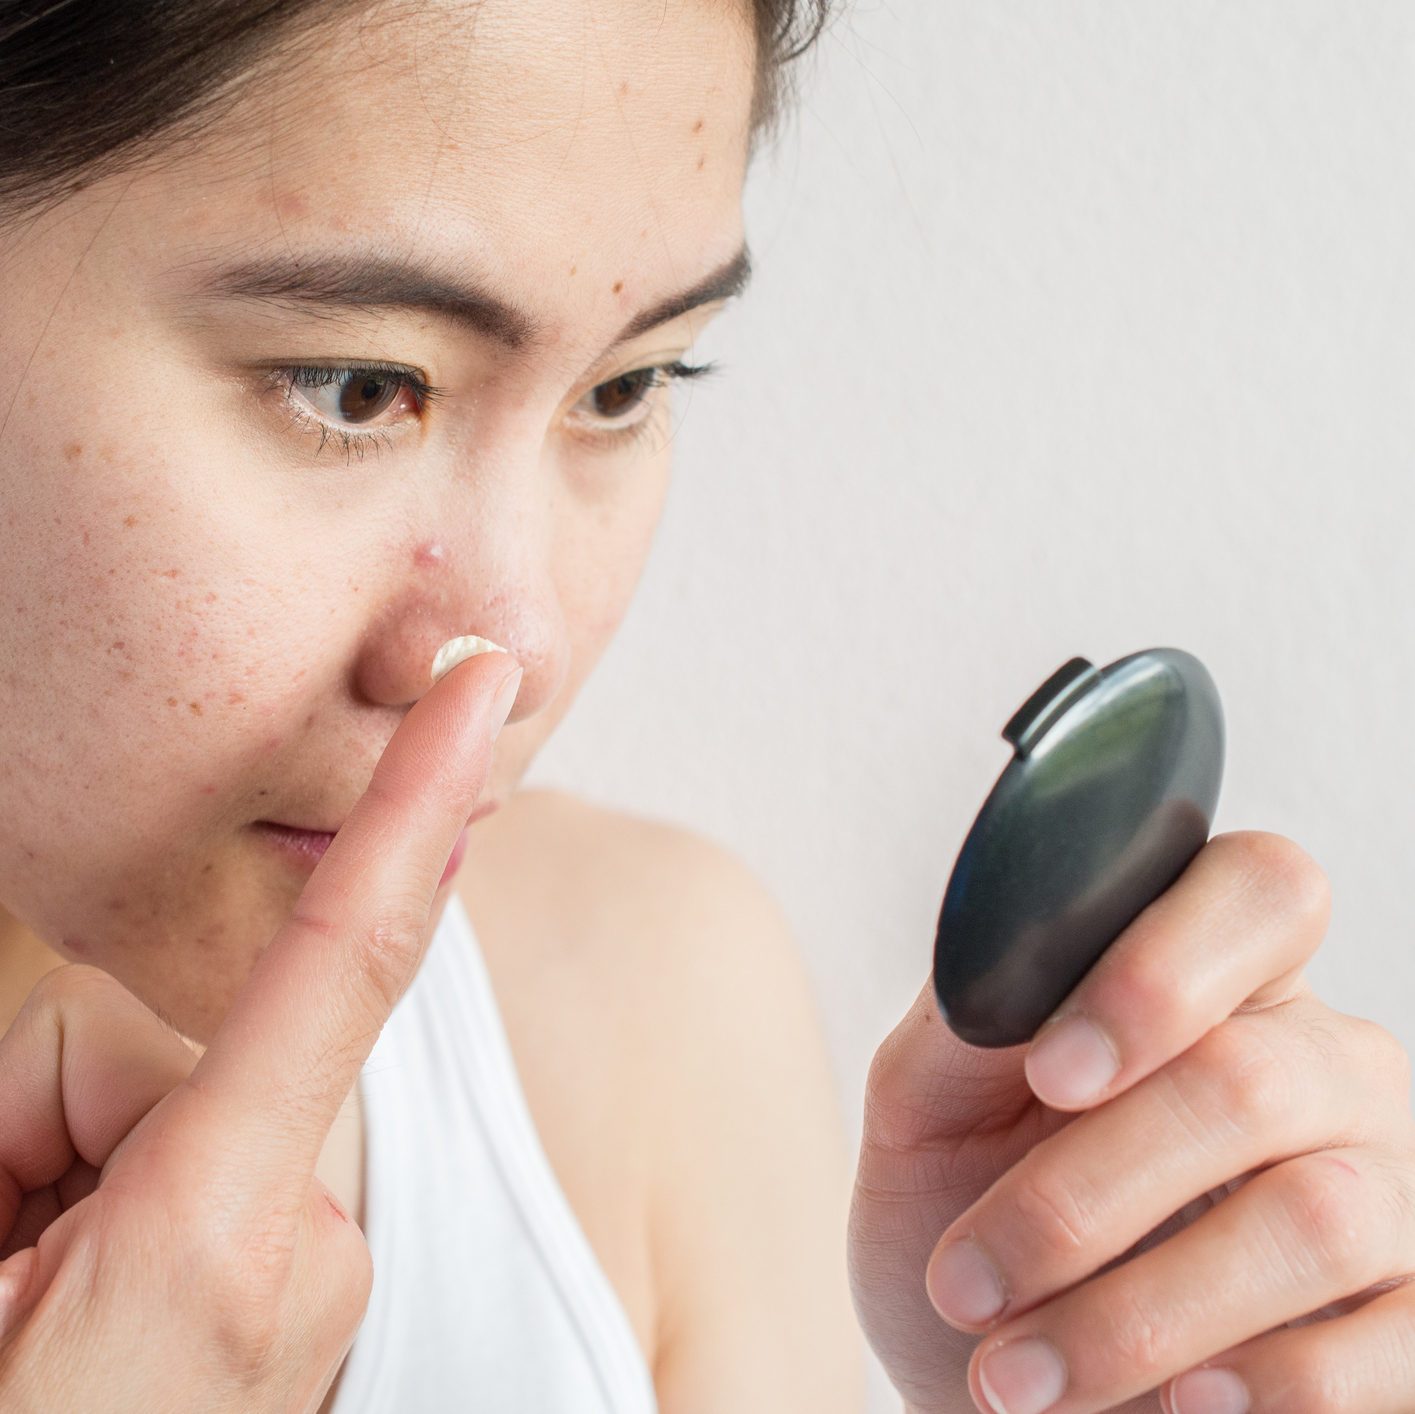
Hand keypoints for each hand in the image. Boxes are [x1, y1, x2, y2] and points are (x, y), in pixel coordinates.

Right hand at [0, 649, 521, 1410]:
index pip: (351, 960)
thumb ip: (38, 1134)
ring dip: (49, 1191)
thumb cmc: (47, 1412)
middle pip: (149, 1066)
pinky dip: (96, 1223)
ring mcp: (302, 1280)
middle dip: (34, 1129)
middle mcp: (296, 1242)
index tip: (478, 689)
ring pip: (154, 1130)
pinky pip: (187, 1188)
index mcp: (219, 1232)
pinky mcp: (288, 1301)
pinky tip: (59, 1314)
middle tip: (1, 1271)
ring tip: (27, 1309)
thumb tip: (63, 1101)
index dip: (415, 806)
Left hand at [849, 830, 1414, 1412]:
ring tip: (1017, 1375)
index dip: (1164, 971)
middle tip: (970, 1275)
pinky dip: (1266, 1384)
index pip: (1260, 891)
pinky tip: (1180, 1404)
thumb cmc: (963, 1209)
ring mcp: (1388, 1188)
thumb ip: (967, 1016)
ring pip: (1312, 1218)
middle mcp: (1321, 1065)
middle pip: (1254, 1078)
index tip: (1051, 1074)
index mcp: (1212, 980)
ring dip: (1136, 1312)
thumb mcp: (930, 1103)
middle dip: (1089, 1191)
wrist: (987, 1366)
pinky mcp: (1414, 1321)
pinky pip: (1385, 1347)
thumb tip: (1001, 962)